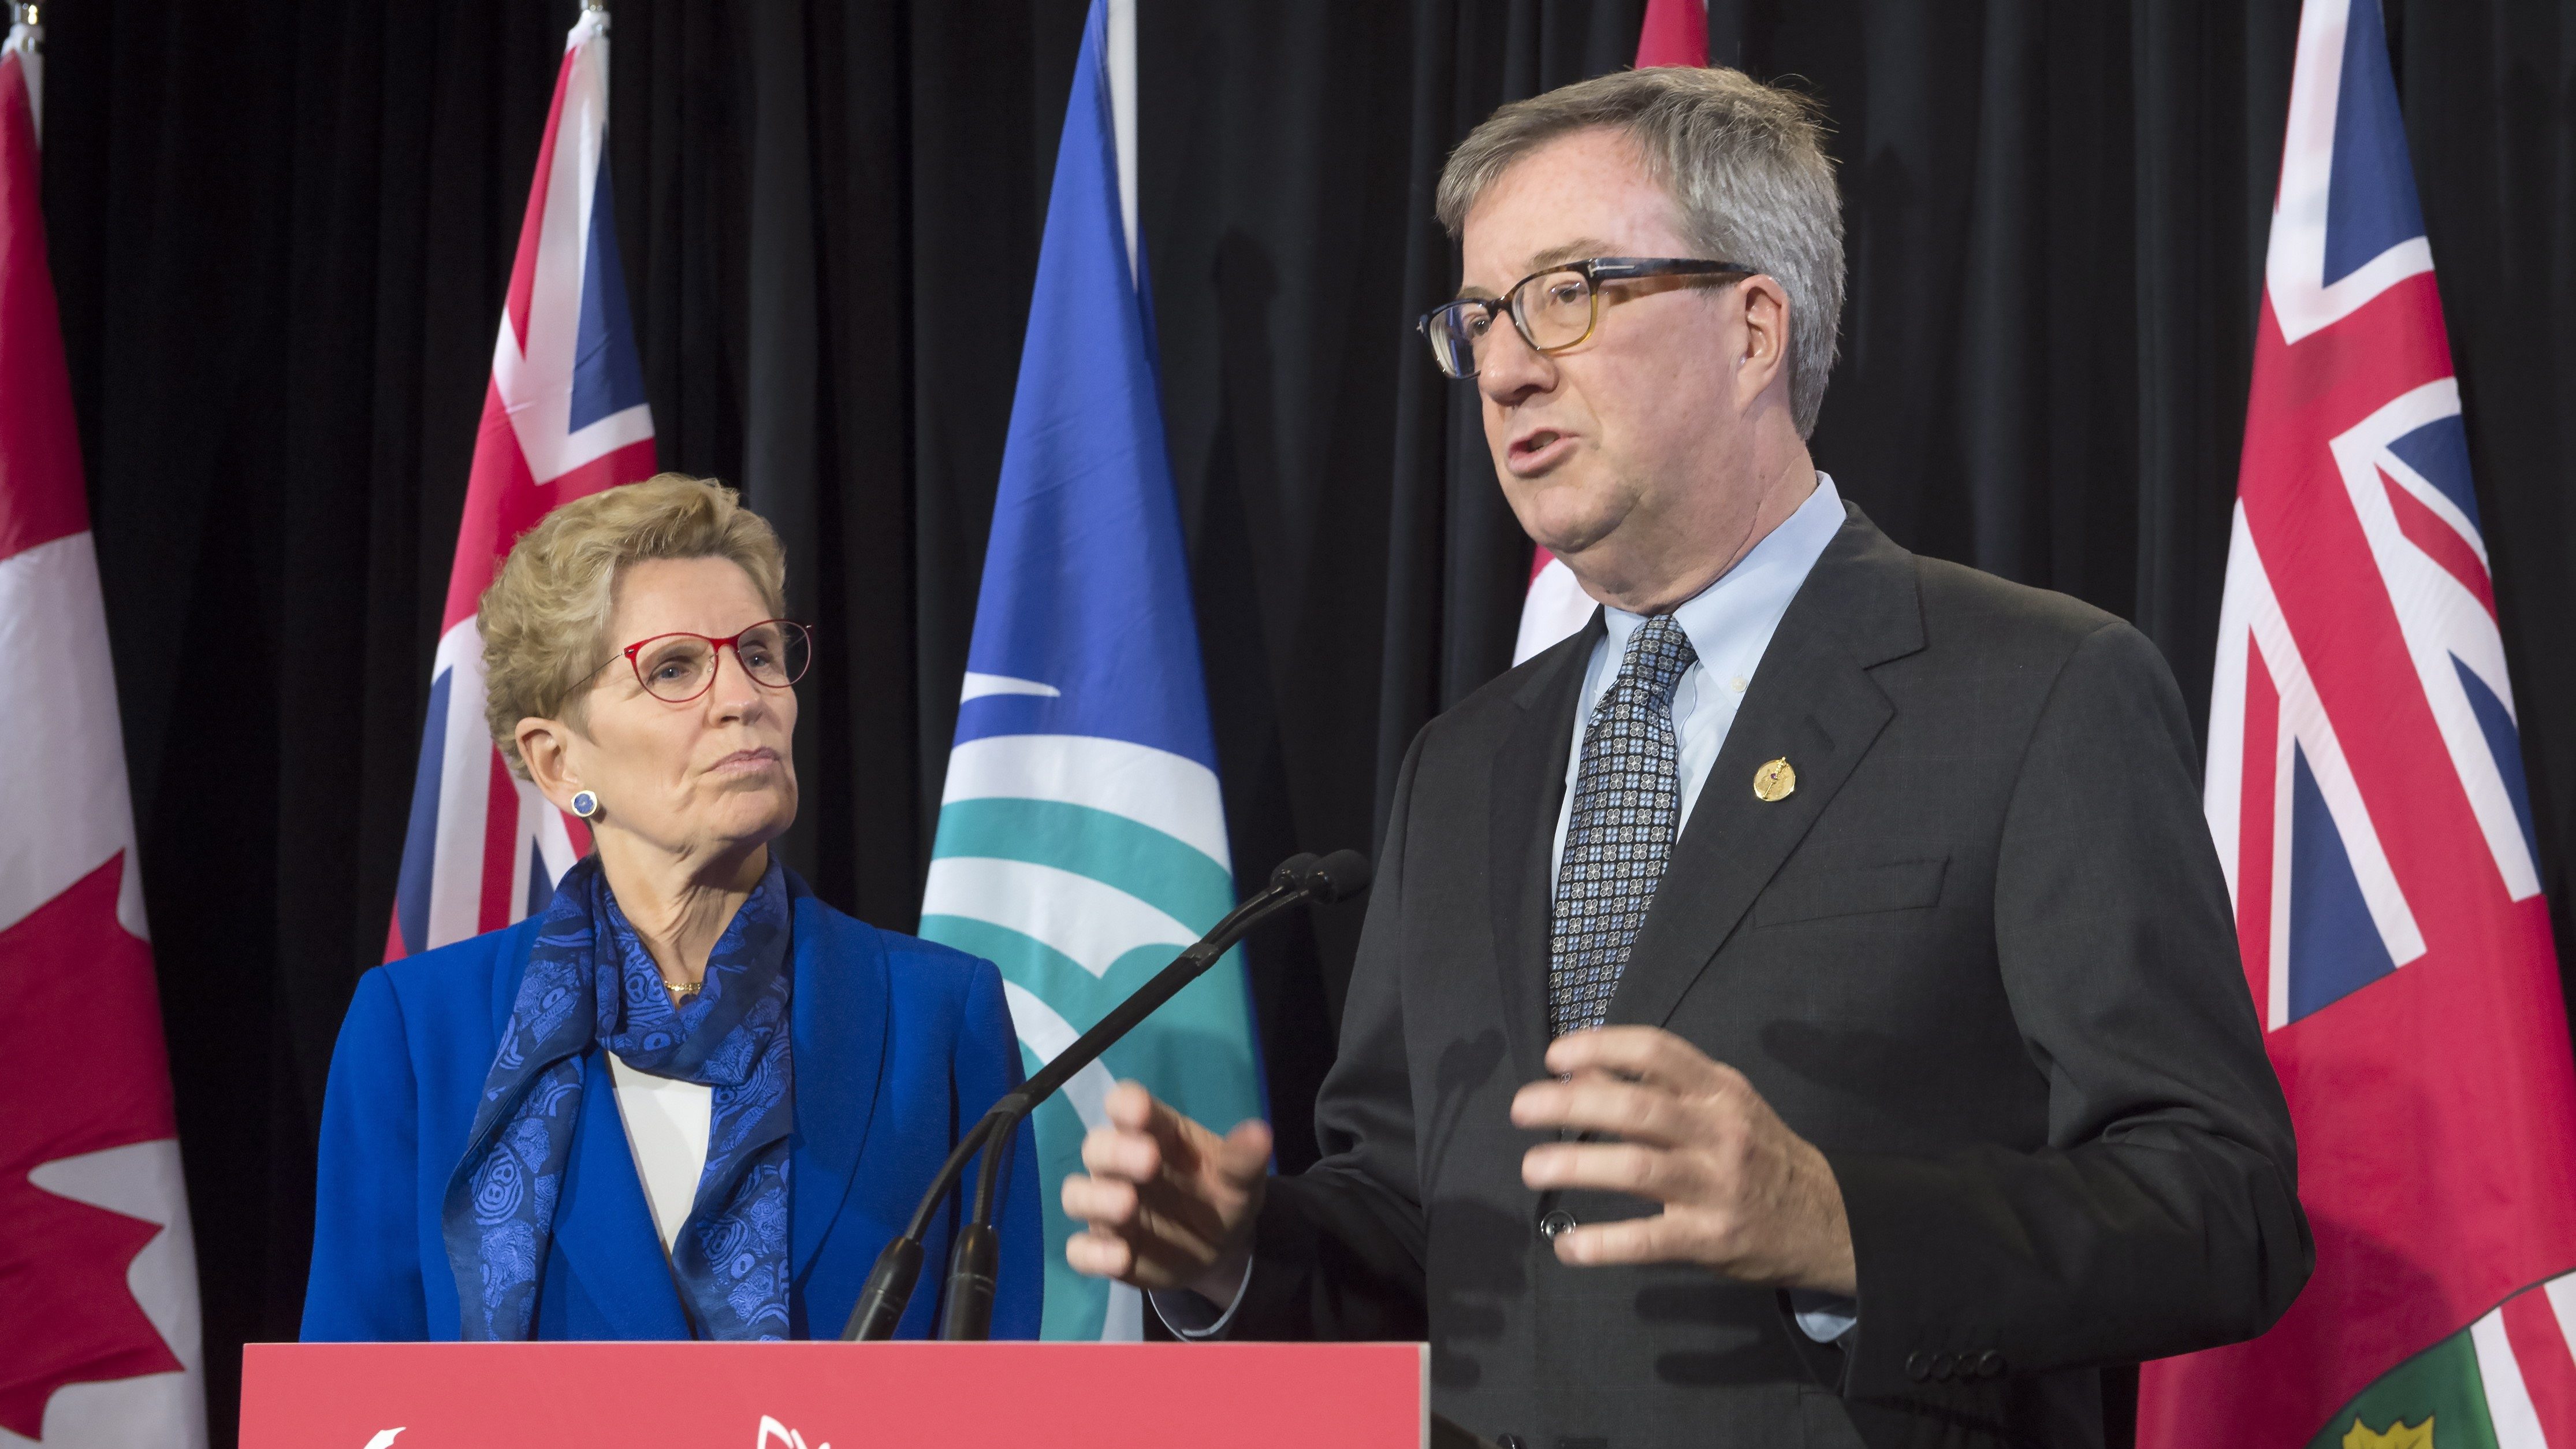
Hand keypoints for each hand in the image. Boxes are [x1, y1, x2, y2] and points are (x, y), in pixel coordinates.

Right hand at [1061, 1081, 1272, 1306]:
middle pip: (1096, 1147)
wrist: (1222, 1249)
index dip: (1127, 1105)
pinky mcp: (1104, 1247)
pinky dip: (1094, 1253)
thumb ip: (1244, 1159)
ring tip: (1127, 1206)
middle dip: (1116, 1152)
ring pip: (1077, 1194)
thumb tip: (1260, 1133)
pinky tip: (1121, 1257)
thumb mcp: (1242, 1180)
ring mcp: (1108, 1206)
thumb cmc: (1222, 1196)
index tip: (1141, 1111)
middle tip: (1149, 1162)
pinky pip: (1080, 1249)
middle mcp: (1121, 1164)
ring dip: (1097, 1198)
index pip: (1125, 1104)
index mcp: (1154, 1133)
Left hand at [1511, 1026, 1854, 1294]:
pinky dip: (1602, 1244)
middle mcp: (1719, 1132)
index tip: (1554, 1056)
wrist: (1827, 1219)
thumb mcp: (1718, 1107)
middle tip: (1522, 1108)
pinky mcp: (1711, 1239)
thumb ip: (1654, 1087)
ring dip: (1576, 1164)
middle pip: (1637, 1108)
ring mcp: (1716, 1187)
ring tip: (1531, 1167)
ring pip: (1637, 1169)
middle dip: (1571, 1104)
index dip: (1600, 1046)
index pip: (1656, 1052)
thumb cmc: (1758, 1154)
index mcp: (1719, 1091)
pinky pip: (1649, 1240)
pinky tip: (1567, 1246)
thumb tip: (1578, 1068)